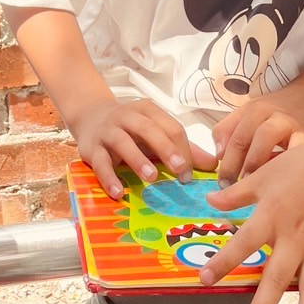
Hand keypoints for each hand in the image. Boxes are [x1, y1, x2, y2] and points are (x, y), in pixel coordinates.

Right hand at [71, 98, 216, 197]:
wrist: (90, 117)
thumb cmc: (131, 129)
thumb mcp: (156, 133)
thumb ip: (182, 148)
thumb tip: (213, 165)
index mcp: (148, 110)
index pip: (170, 126)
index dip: (182, 149)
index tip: (188, 173)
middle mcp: (127, 116)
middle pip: (148, 129)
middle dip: (166, 149)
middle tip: (180, 171)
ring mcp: (108, 130)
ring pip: (122, 142)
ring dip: (138, 159)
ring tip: (151, 178)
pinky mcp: (92, 147)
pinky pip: (100, 162)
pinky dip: (109, 177)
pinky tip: (118, 192)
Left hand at [214, 84, 303, 183]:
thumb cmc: (274, 114)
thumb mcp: (247, 114)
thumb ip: (227, 131)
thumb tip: (218, 156)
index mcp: (256, 110)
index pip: (237, 138)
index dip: (227, 163)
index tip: (221, 185)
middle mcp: (276, 117)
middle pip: (255, 139)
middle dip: (244, 167)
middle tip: (236, 190)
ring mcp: (297, 128)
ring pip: (279, 147)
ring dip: (266, 170)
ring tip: (259, 189)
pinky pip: (302, 157)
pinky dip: (292, 171)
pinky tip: (284, 185)